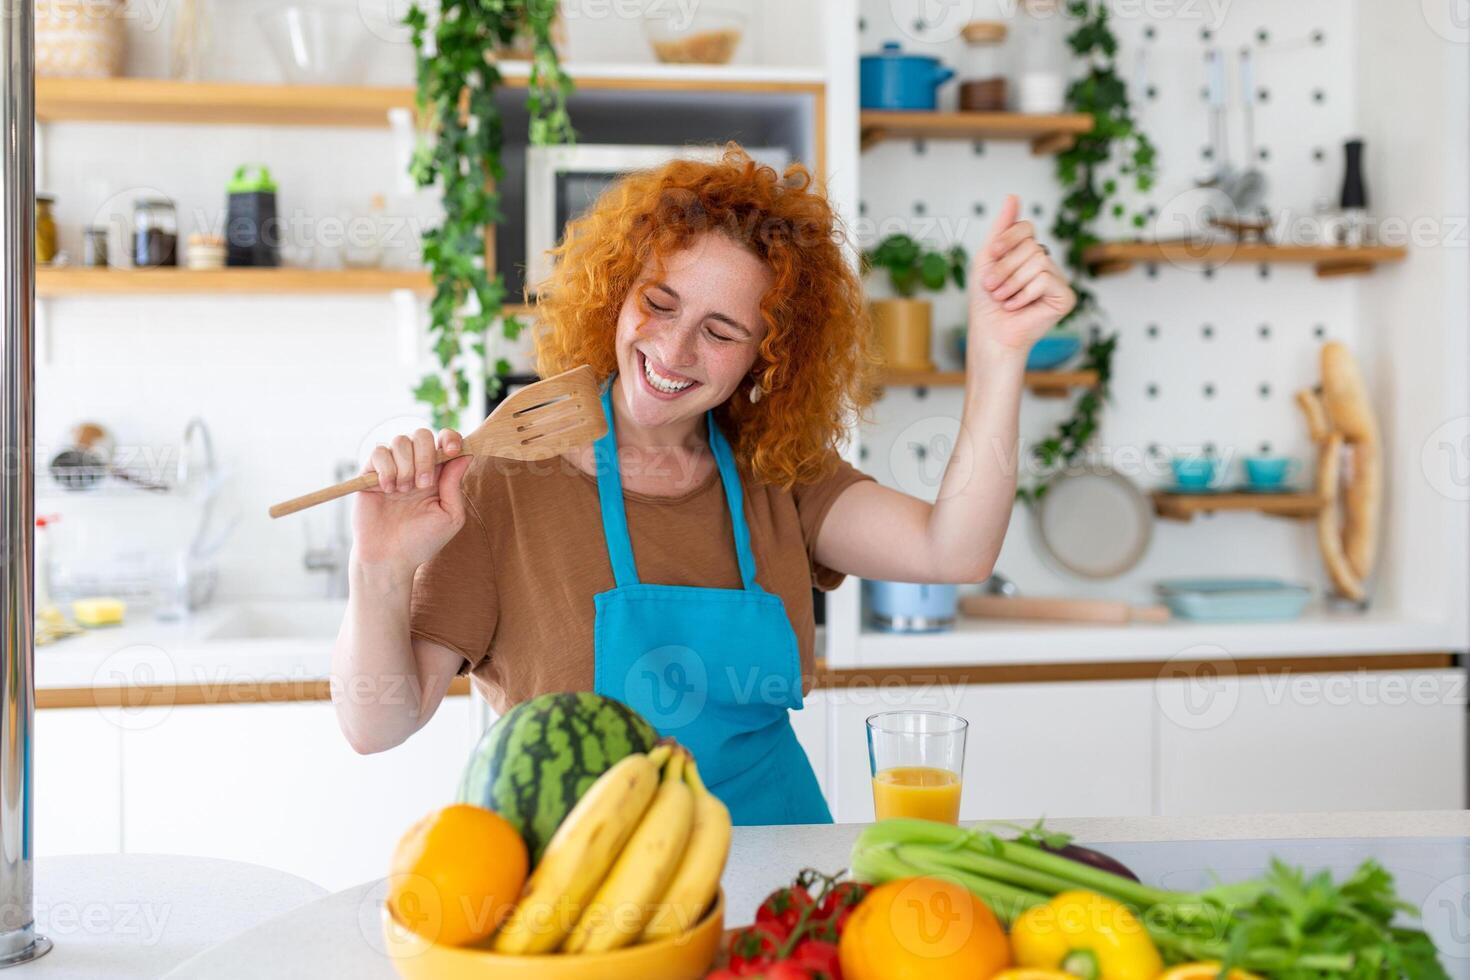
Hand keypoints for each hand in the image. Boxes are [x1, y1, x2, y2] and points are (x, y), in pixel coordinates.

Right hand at [351, 427, 472, 575]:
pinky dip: (386, 469)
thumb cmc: (422, 540)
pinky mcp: (371, 473)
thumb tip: (465, 455)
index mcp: (438, 474)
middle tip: (423, 484)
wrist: (390, 557)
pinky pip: (378, 452)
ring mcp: (393, 468)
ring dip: (405, 466)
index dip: (450, 438)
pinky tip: (388, 489)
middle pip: (422, 434)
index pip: (445, 441)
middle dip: (425, 456)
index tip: (452, 450)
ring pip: (400, 441)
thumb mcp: (449, 516)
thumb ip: (455, 485)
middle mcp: (416, 466)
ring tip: (403, 492)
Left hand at [967, 194, 1076, 365]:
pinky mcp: (1066, 297)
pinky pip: (1045, 279)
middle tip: (993, 288)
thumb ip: (1001, 228)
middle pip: (1030, 246)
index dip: (1006, 240)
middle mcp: (1048, 263)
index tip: (991, 257)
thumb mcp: (988, 258)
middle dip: (1004, 267)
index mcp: (1030, 252)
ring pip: (1037, 261)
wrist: (990, 332)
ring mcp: (1059, 280)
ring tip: (1003, 298)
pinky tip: (1017, 307)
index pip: (1026, 228)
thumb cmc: (986, 299)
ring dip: (1011, 282)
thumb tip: (1013, 195)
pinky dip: (1024, 294)